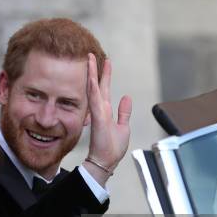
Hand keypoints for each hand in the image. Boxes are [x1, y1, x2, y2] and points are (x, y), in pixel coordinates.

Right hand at [84, 53, 132, 184]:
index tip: (105, 62)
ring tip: (90, 59)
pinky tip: (91, 78)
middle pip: (98, 85)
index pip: (104, 89)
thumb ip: (124, 112)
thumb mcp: (123, 127)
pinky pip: (95, 100)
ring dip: (92, 74)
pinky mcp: (98, 118)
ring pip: (94, 89)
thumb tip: (127, 97)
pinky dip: (93, 88)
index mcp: (106, 111)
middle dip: (96, 69)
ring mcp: (98, 113)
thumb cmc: (112, 148)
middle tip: (92, 54)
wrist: (105, 162)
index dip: (105, 75)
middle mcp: (100, 110)